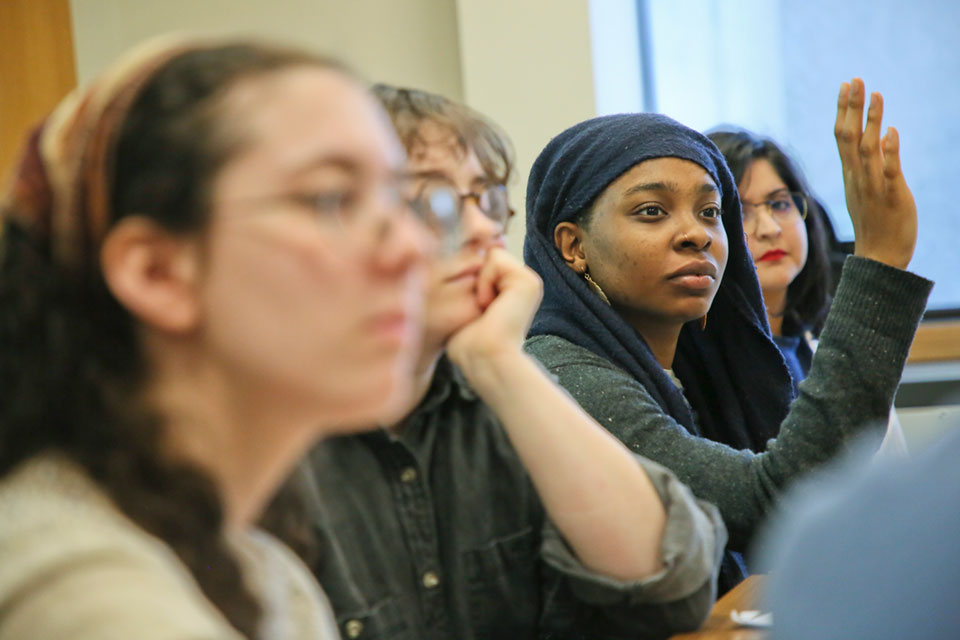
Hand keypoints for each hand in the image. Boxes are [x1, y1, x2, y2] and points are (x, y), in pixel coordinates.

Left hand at [445, 247, 542, 373]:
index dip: (472, 276)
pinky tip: (489, 305)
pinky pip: (495, 259)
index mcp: (510, 288)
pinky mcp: (529, 281)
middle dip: (475, 279)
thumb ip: (470, 277)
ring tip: (485, 308)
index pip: (484, 261)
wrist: (483, 358)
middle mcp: (522, 283)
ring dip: (479, 282)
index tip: (475, 307)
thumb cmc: (468, 341)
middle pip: (486, 255)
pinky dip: (485, 282)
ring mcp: (528, 281)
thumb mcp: (464, 303)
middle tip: (480, 310)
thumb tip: (476, 251)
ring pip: (491, 255)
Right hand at [834, 78, 916, 269]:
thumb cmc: (875, 224)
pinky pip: (888, 172)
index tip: (847, 85)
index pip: (843, 136)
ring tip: (876, 95)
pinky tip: (891, 132)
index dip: (844, 110)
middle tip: (855, 80)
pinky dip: (889, 152)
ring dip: (871, 122)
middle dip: (852, 108)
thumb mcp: (868, 190)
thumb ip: (871, 165)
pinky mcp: (891, 197)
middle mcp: (858, 177)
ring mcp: (873, 187)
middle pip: (850, 137)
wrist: (880, 257)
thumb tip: (877, 140)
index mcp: (851, 174)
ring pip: (868, 150)